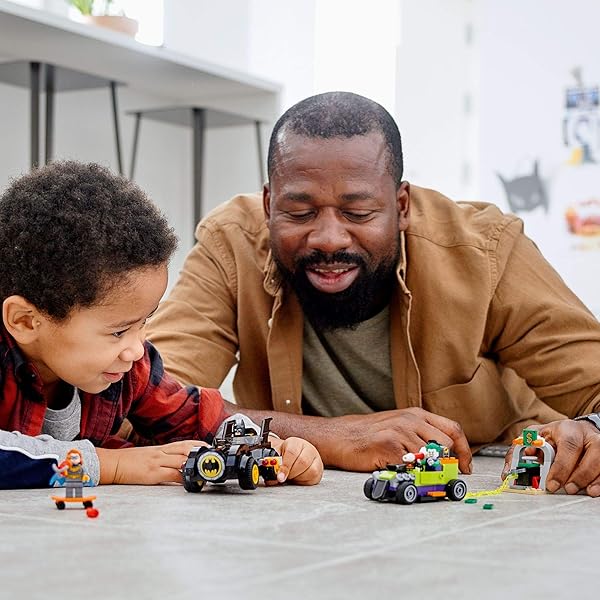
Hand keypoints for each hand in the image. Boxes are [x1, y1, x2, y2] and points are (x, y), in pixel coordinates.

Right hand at [97, 440, 206, 484]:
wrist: (112, 463)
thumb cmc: (129, 461)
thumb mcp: (149, 455)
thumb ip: (164, 457)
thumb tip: (178, 464)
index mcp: (161, 448)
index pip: (184, 443)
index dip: (199, 444)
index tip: (210, 448)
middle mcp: (161, 452)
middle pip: (186, 449)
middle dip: (201, 453)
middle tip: (213, 458)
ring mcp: (157, 462)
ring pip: (181, 460)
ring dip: (195, 465)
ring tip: (206, 470)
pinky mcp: (152, 473)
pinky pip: (171, 475)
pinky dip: (182, 478)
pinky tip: (189, 480)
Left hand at [269, 436, 322, 484]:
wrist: (292, 455)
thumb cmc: (284, 455)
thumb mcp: (276, 455)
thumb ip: (272, 464)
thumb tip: (271, 478)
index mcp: (295, 443)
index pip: (292, 453)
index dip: (285, 466)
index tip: (280, 477)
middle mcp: (308, 449)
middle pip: (303, 462)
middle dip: (291, 473)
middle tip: (283, 477)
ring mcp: (316, 459)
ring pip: (311, 471)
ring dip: (298, 477)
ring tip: (291, 476)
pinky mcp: (319, 469)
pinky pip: (314, 477)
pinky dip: (304, 481)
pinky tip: (298, 477)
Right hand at [320, 407, 471, 473]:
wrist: (340, 436)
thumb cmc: (368, 435)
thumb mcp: (399, 427)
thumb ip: (421, 436)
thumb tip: (446, 458)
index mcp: (416, 414)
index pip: (453, 429)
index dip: (464, 450)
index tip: (465, 467)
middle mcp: (411, 419)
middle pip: (446, 445)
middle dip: (446, 463)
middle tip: (438, 475)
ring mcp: (400, 431)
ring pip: (430, 457)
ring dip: (426, 470)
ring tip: (412, 473)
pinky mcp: (389, 445)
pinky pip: (412, 465)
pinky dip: (410, 473)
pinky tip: (397, 470)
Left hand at [502, 420, 599, 496]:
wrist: (577, 431)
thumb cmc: (555, 435)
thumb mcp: (534, 437)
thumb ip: (519, 451)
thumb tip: (508, 471)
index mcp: (565, 429)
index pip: (568, 445)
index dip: (561, 467)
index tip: (551, 483)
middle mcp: (586, 435)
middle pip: (590, 453)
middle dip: (578, 474)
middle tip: (565, 488)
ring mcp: (599, 444)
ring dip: (590, 479)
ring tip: (575, 489)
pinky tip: (592, 490)